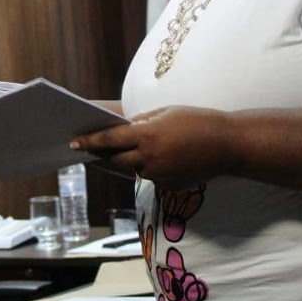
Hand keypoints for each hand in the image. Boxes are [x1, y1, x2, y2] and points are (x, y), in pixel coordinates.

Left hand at [71, 105, 232, 191]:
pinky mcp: (168, 187)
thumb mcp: (165, 113)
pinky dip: (147, 168)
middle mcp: (150, 159)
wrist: (228, 145)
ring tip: (113, 153)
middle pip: (114, 159)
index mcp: (147, 136)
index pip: (109, 140)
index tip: (73, 143)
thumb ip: (140, 123)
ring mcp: (159, 176)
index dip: (89, 142)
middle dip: (99, 155)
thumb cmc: (197, 121)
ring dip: (124, 161)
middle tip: (84, 150)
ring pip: (132, 169)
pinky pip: (150, 177)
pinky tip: (152, 159)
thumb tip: (120, 130)